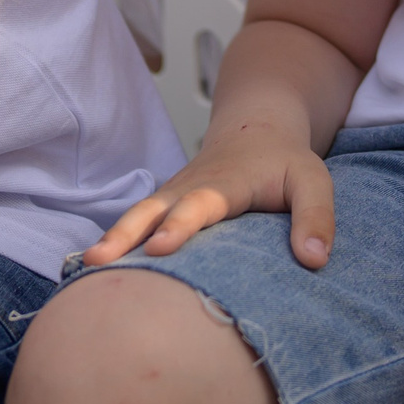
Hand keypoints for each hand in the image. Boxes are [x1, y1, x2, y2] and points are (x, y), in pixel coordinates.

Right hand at [81, 123, 333, 266]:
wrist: (254, 130)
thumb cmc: (285, 163)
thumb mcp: (314, 182)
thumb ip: (317, 217)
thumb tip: (315, 261)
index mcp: (225, 183)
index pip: (201, 204)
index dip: (181, 224)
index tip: (162, 247)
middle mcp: (189, 188)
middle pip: (153, 210)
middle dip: (128, 234)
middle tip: (101, 261)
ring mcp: (169, 196)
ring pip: (136, 216)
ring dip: (112, 239)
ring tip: (86, 267)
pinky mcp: (161, 207)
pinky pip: (134, 224)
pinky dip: (113, 242)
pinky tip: (91, 273)